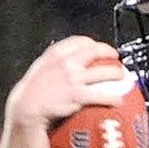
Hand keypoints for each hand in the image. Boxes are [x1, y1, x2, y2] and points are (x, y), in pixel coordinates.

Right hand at [7, 37, 131, 128]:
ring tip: (122, 77)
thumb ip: (54, 63)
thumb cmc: (33, 90)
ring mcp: (73, 78)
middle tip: (116, 58)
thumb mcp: (40, 68)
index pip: (80, 41)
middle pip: (95, 51)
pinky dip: (112, 98)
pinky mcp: (77, 95)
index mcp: (56, 53)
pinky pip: (100, 95)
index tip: (97, 47)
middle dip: (109, 52)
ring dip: (116, 73)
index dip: (92, 43)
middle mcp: (66, 62)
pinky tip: (118, 101)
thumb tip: (66, 61)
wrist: (27, 107)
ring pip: (103, 72)